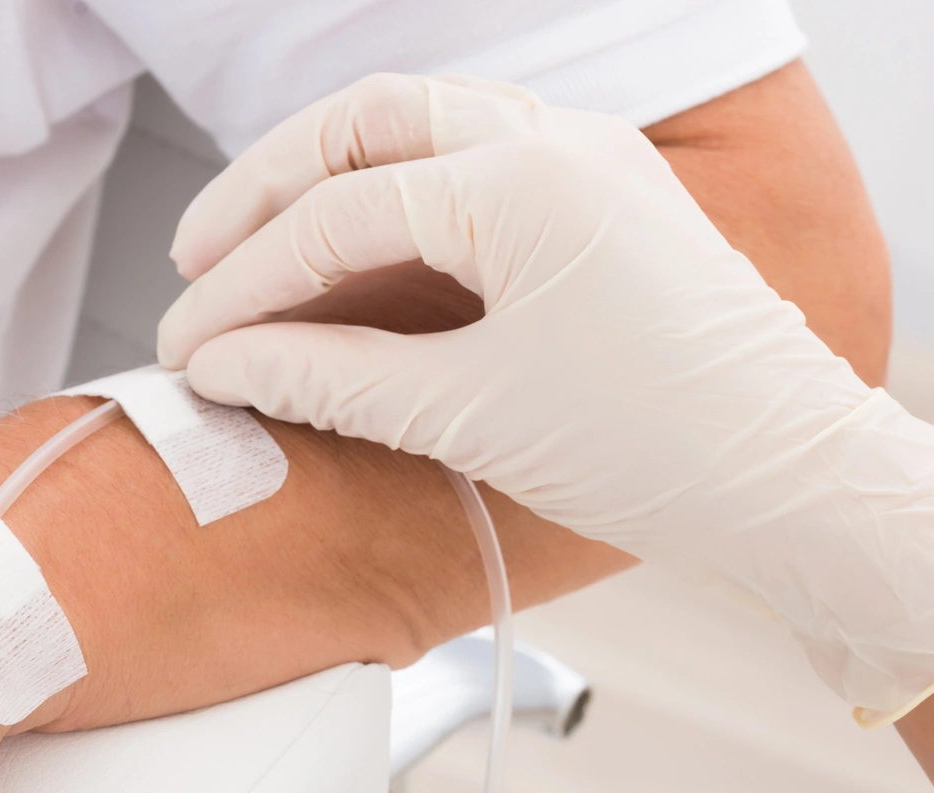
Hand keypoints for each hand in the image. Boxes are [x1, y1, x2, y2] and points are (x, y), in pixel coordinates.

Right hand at [155, 73, 933, 721]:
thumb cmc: (654, 446)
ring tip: (258, 252)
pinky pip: (470, 160)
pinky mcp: (600, 198)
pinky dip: (393, 197)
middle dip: (265, 191)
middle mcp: (555, 142)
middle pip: (363, 125)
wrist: (791, 482)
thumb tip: (227, 365)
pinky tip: (350, 257)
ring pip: (417, 126)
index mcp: (521, 183)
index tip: (187, 347)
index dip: (241, 288)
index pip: (333, 217)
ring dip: (326, 180)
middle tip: (197, 263)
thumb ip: (328, 376)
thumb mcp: (464, 413)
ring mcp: (585, 159)